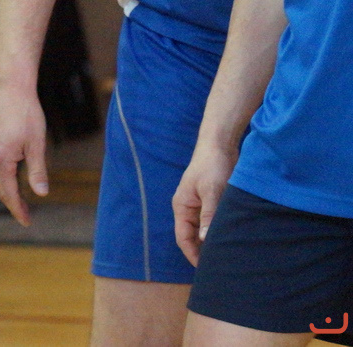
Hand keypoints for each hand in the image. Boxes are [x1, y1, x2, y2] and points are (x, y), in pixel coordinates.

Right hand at [0, 81, 49, 224]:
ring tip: (18, 200)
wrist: (11, 90)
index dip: (18, 209)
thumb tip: (41, 194)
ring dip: (5, 190)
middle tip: (25, 215)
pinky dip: (0, 177)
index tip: (27, 222)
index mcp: (1, 160)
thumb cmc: (27, 115)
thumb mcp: (37, 145)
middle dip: (11, 203)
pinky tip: (9, 177)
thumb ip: (37, 171)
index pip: (9, 193)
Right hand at [174, 140, 237, 266]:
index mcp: (182, 207)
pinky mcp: (212, 202)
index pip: (183, 238)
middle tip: (220, 268)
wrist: (219, 145)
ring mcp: (200, 205)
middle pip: (192, 237)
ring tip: (227, 257)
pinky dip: (219, 232)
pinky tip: (232, 239)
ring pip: (204, 230)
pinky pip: (213, 222)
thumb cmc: (212, 166)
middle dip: (203, 252)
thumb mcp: (212, 191)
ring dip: (212, 242)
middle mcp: (189, 208)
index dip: (192, 255)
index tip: (206, 270)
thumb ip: (208, 216)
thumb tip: (204, 240)